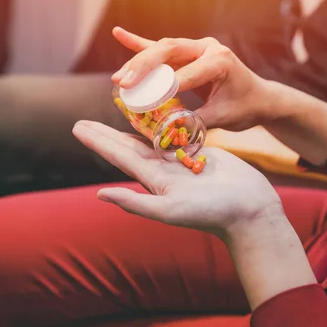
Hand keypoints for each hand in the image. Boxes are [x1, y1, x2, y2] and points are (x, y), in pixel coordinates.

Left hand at [72, 120, 285, 237]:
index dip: (98, 142)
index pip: (119, 156)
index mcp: (154, 181)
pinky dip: (164, 121)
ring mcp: (181, 161)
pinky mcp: (200, 152)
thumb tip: (100, 194)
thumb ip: (136, 203)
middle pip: (128, 146)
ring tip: (116, 114)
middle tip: (83, 120)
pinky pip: (177, 133)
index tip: (77, 127)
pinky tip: (156, 113)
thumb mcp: (170, 210)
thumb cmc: (212, 213)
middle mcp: (164, 170)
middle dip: (106, 134)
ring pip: (151, 137)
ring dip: (132, 125)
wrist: (249, 211)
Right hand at [111, 27, 269, 130]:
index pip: (189, 72)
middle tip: (123, 83)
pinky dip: (138, 43)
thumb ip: (196, 122)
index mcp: (220, 60)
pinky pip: (159, 47)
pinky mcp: (186, 53)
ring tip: (119, 78)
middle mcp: (207, 48)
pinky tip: (118, 33)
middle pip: (169, 50)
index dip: (167, 87)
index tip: (147, 102)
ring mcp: (195, 48)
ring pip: (161, 50)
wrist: (259, 96)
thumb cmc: (245, 106)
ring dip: (138, 63)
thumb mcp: (224, 118)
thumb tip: (166, 131)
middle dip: (143, 67)